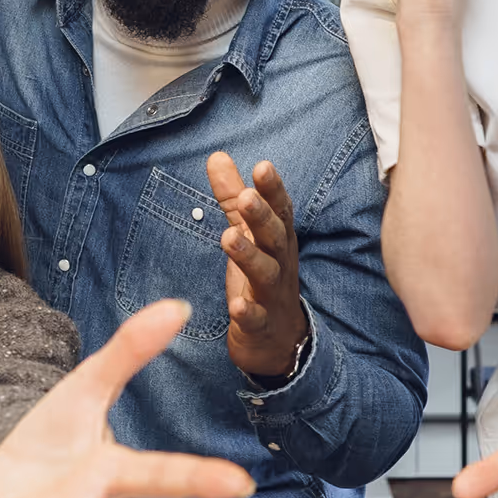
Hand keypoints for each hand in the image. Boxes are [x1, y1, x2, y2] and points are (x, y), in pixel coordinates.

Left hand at [207, 152, 307, 378]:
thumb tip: (216, 156)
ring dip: (249, 256)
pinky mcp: (260, 325)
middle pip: (275, 237)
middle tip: (246, 197)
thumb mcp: (248, 234)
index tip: (262, 167)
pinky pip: (256, 318)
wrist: (278, 341)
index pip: (279, 210)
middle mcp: (280, 264)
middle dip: (261, 216)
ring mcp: (272, 296)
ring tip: (229, 239)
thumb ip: (231, 197)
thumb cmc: (261, 279)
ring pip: (265, 274)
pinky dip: (247, 312)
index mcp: (278, 240)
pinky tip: (236, 305)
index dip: (272, 190)